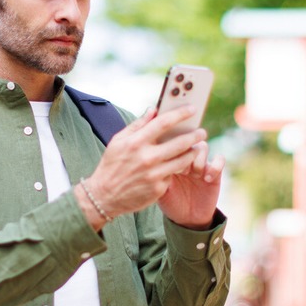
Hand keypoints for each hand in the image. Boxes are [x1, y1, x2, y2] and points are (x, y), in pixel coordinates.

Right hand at [78, 107, 212, 227]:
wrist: (104, 196)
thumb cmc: (112, 165)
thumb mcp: (118, 141)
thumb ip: (137, 125)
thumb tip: (153, 110)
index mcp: (135, 143)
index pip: (163, 123)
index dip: (180, 114)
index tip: (192, 109)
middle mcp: (146, 158)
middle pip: (180, 142)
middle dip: (194, 135)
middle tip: (202, 132)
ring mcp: (154, 175)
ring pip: (183, 160)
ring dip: (192, 152)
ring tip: (196, 148)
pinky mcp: (158, 189)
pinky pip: (174, 175)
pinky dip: (178, 168)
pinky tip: (179, 165)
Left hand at [158, 141, 224, 229]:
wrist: (187, 219)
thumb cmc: (170, 203)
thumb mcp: (160, 190)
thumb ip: (158, 175)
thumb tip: (155, 161)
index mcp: (171, 158)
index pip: (171, 141)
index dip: (171, 148)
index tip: (168, 162)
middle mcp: (186, 158)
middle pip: (187, 140)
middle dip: (184, 151)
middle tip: (181, 169)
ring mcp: (201, 164)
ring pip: (202, 146)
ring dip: (197, 159)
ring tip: (193, 174)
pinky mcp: (215, 172)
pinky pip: (220, 159)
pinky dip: (215, 166)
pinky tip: (207, 179)